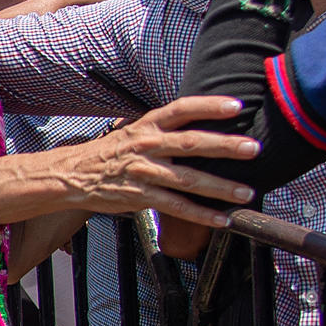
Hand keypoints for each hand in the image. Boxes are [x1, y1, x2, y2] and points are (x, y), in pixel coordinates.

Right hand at [54, 95, 259, 225]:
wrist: (72, 175)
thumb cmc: (110, 153)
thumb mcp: (134, 131)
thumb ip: (164, 129)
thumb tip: (199, 124)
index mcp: (148, 124)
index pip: (182, 109)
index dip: (209, 105)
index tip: (236, 106)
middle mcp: (147, 145)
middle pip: (191, 143)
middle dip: (225, 146)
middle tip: (253, 148)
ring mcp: (143, 172)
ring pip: (188, 180)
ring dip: (220, 187)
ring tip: (246, 193)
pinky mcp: (140, 197)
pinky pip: (175, 207)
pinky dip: (201, 215)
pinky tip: (222, 219)